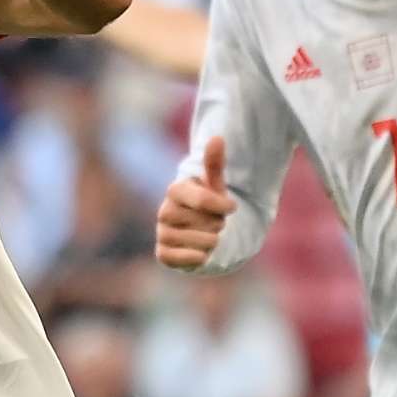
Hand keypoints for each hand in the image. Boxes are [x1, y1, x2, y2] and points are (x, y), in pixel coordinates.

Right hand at [156, 137, 236, 269]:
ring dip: (212, 241)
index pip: (202, 199)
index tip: (233, 207)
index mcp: (175, 190)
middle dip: (217, 224)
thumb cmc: (209, 206)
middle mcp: (164, 211)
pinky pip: (179, 258)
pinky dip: (196, 257)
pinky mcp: (163, 253)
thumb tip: (216, 138)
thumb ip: (214, 163)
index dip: (222, 206)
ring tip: (212, 236)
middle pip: (203, 222)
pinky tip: (204, 253)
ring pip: (196, 241)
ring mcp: (162, 232)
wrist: (202, 233)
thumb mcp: (215, 185)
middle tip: (216, 223)